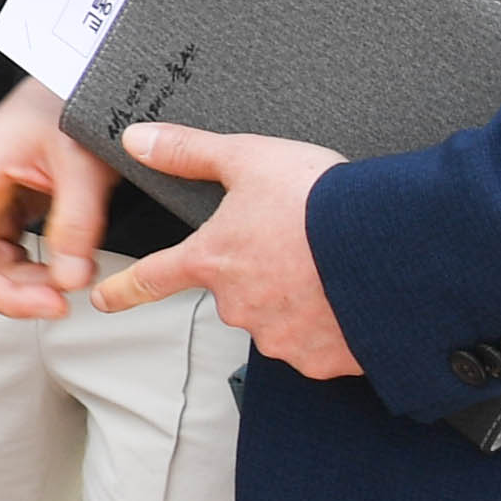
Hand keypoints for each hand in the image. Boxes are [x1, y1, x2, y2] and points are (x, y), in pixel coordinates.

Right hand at [0, 72, 111, 320]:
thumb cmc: (74, 104)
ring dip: (22, 286)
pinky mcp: (11, 210)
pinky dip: (34, 273)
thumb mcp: (81, 161)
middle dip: (3, 290)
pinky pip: (9, 255)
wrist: (87, 82)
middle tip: (53, 305)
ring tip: (67, 289)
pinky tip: (64, 272)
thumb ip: (77, 219)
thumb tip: (68, 278)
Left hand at [93, 121, 361, 376]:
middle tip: (297, 244)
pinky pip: (317, 344)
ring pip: (276, 317)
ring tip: (329, 266)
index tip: (103, 301)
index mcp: (214, 259)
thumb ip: (189, 151)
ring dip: (295, 298)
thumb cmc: (324, 202)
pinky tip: (348, 296)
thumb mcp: (250, 158)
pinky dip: (328, 324)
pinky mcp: (321, 360)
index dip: (124, 289)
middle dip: (259, 272)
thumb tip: (138, 139)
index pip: (153, 277)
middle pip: (235, 291)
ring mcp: (280, 336)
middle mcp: (239, 305)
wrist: (397, 246)